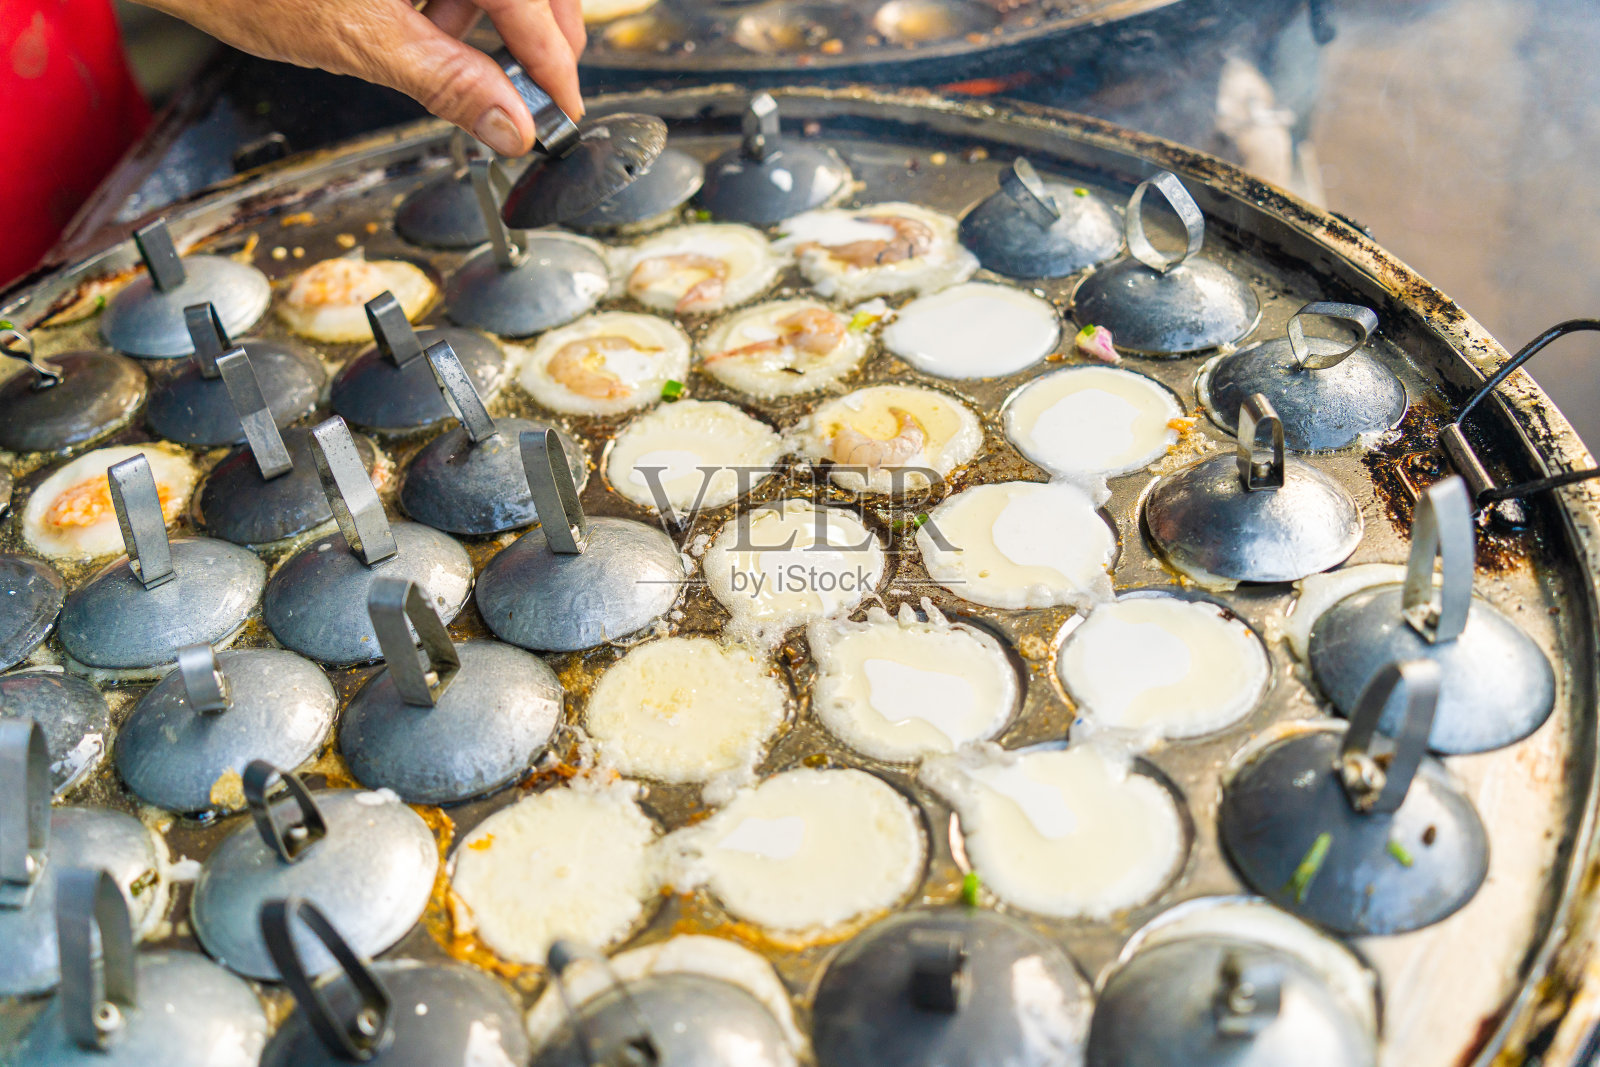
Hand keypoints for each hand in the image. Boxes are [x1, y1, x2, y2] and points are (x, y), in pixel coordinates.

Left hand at [134, 0, 585, 156]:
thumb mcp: (362, 41)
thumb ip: (450, 83)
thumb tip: (511, 125)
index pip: (533, 3)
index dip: (554, 63)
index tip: (560, 109)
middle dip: (535, 34)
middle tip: (525, 91)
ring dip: (494, 12)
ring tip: (448, 47)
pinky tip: (427, 16)